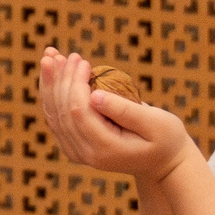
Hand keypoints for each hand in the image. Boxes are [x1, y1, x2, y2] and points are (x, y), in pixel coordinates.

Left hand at [39, 48, 196, 181]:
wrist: (161, 162)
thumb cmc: (165, 138)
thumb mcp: (155, 123)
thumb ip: (125, 111)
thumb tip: (93, 95)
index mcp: (104, 149)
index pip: (79, 112)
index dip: (75, 83)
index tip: (83, 60)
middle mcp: (85, 154)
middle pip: (62, 112)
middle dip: (59, 80)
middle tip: (57, 52)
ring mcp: (76, 151)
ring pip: (53, 114)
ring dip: (49, 83)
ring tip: (49, 55)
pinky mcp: (73, 143)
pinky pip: (56, 116)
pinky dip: (51, 92)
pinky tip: (51, 71)